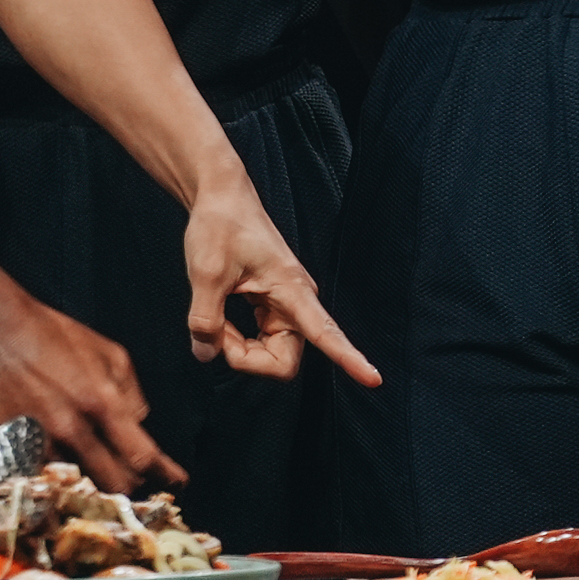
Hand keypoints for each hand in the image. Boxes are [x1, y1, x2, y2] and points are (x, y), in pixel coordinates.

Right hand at [0, 289, 183, 493]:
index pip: (142, 455)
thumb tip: (139, 422)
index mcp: (102, 402)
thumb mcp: (109, 352)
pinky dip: (68, 474)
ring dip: (100, 483)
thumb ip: (131, 391)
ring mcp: (45, 442)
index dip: (165, 475)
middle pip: (116, 483)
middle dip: (135, 487)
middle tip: (143, 482)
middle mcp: (75, 428)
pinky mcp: (18, 447)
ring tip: (108, 474)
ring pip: (84, 484)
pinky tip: (73, 465)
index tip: (178, 482)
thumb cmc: (54, 336)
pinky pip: (53, 474)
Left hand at [179, 176, 382, 388]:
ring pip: (269, 356)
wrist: (221, 199)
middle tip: (213, 331)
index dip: (348, 358)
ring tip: (214, 316)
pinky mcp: (271, 310)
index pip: (325, 333)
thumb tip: (207, 354)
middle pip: (283, 362)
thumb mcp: (205, 271)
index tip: (373, 380)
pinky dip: (234, 340)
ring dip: (237, 348)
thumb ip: (205, 318)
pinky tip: (220, 319)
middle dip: (245, 358)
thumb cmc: (220, 224)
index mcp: (291, 289)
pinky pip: (258, 344)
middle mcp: (296, 303)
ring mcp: (284, 308)